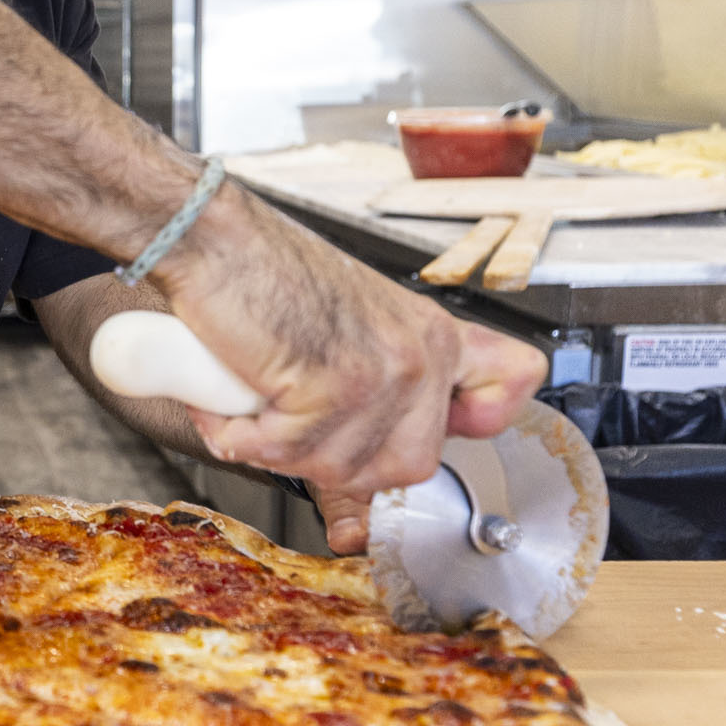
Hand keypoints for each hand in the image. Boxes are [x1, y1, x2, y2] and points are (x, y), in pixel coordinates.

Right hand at [150, 188, 545, 541]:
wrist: (213, 238)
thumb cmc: (262, 276)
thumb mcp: (350, 327)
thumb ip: (381, 387)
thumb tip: (373, 488)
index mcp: (433, 334)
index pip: (512, 383)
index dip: (480, 422)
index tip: (426, 429)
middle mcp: (422, 353)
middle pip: (409, 467)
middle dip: (335, 460)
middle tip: (289, 423)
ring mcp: (384, 372)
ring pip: (341, 469)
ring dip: (278, 449)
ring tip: (251, 401)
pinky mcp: (334, 384)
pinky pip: (287, 452)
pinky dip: (242, 437)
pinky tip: (230, 399)